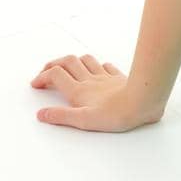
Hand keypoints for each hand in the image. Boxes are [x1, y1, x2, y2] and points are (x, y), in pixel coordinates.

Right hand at [29, 54, 158, 132]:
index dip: (42, 77)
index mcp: (79, 90)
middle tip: (46, 71)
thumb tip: (42, 114)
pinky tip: (98, 70)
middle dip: (54, 63)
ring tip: (68, 67)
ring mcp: (106, 76)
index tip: (36, 84)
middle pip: (68, 61)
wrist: (144, 101)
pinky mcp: (120, 77)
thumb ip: (61, 117)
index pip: (55, 75)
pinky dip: (97, 65)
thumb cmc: (116, 114)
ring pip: (86, 59)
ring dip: (74, 60)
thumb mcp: (84, 121)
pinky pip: (106, 66)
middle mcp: (90, 80)